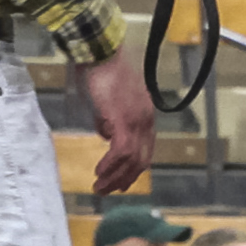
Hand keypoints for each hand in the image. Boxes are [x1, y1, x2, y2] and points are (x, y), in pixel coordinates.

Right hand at [75, 49, 155, 194]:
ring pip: (132, 159)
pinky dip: (111, 164)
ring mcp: (138, 120)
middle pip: (142, 159)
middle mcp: (146, 120)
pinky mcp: (125, 119)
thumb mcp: (107, 102)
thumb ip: (109, 120)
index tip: (122, 182)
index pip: (145, 149)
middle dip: (125, 179)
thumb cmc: (102, 73)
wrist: (102, 54)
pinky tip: (100, 172)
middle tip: (109, 191)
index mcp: (145, 116)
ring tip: (100, 187)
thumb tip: (105, 135)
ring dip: (115, 176)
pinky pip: (121, 150)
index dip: (134, 168)